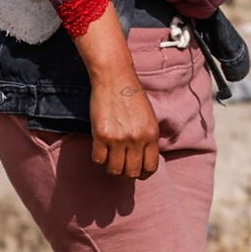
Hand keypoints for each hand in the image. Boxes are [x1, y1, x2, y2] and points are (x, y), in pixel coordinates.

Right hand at [71, 11, 159, 179]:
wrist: (114, 77)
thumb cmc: (131, 95)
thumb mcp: (149, 117)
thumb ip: (148, 138)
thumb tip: (144, 159)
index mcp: (152, 135)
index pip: (150, 167)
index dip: (143, 173)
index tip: (137, 170)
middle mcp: (137, 139)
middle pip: (132, 173)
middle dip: (126, 172)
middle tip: (121, 165)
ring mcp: (119, 139)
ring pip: (115, 170)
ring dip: (112, 167)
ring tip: (110, 158)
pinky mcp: (101, 135)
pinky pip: (98, 159)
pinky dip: (99, 157)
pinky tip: (100, 149)